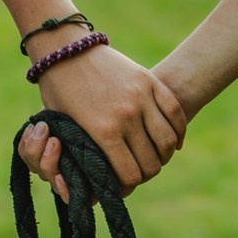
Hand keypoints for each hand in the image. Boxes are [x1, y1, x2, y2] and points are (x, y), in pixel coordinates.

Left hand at [14, 43, 186, 200]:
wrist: (65, 51)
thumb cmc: (60, 93)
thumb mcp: (66, 129)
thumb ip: (87, 155)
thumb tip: (99, 183)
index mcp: (103, 132)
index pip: (131, 176)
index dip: (129, 186)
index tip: (124, 185)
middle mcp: (126, 116)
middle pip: (151, 163)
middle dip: (146, 172)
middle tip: (139, 170)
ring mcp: (141, 97)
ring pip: (167, 141)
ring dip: (164, 154)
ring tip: (156, 156)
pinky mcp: (149, 81)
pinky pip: (175, 112)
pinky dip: (178, 131)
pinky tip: (172, 140)